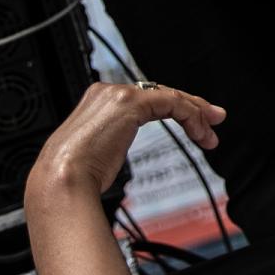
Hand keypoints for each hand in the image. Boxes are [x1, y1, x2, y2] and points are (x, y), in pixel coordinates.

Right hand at [24, 79, 222, 216]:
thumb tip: (114, 151)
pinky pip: (172, 103)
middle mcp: (106, 92)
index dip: (172, 109)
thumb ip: (107, 142)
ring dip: (195, 114)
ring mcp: (118, 95)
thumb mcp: (95, 153)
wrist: (61, 182)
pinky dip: (191, 116)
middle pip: (160, 93)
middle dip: (191, 106)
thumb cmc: (71, 178)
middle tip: (213, 120)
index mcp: (96, 102)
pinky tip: (199, 133)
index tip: (191, 124)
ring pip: (170, 96)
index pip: (144, 98)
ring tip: (211, 131)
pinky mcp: (131, 103)